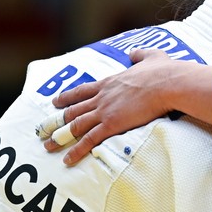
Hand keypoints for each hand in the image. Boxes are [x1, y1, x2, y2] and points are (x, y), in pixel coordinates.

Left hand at [39, 49, 194, 164]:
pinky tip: (67, 159)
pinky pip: (89, 140)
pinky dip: (76, 150)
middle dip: (57, 120)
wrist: (168, 83)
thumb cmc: (164, 71)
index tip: (55, 102)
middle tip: (43, 129)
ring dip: (60, 137)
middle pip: (74, 110)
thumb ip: (140, 54)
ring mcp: (105, 111)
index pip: (83, 91)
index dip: (67, 97)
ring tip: (48, 146)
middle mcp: (102, 97)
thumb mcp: (151, 57)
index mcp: (110, 82)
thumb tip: (134, 52)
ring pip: (75, 125)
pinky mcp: (112, 124)